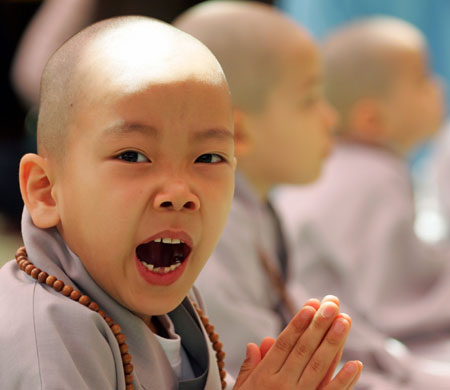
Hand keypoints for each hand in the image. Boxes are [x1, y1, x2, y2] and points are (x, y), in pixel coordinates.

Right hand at [234, 296, 362, 389]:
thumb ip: (249, 368)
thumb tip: (256, 344)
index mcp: (265, 378)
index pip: (284, 344)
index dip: (298, 323)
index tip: (311, 305)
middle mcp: (282, 385)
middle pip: (304, 349)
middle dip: (319, 325)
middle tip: (332, 304)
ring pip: (319, 366)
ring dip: (334, 343)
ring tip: (344, 321)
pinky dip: (344, 381)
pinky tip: (357, 364)